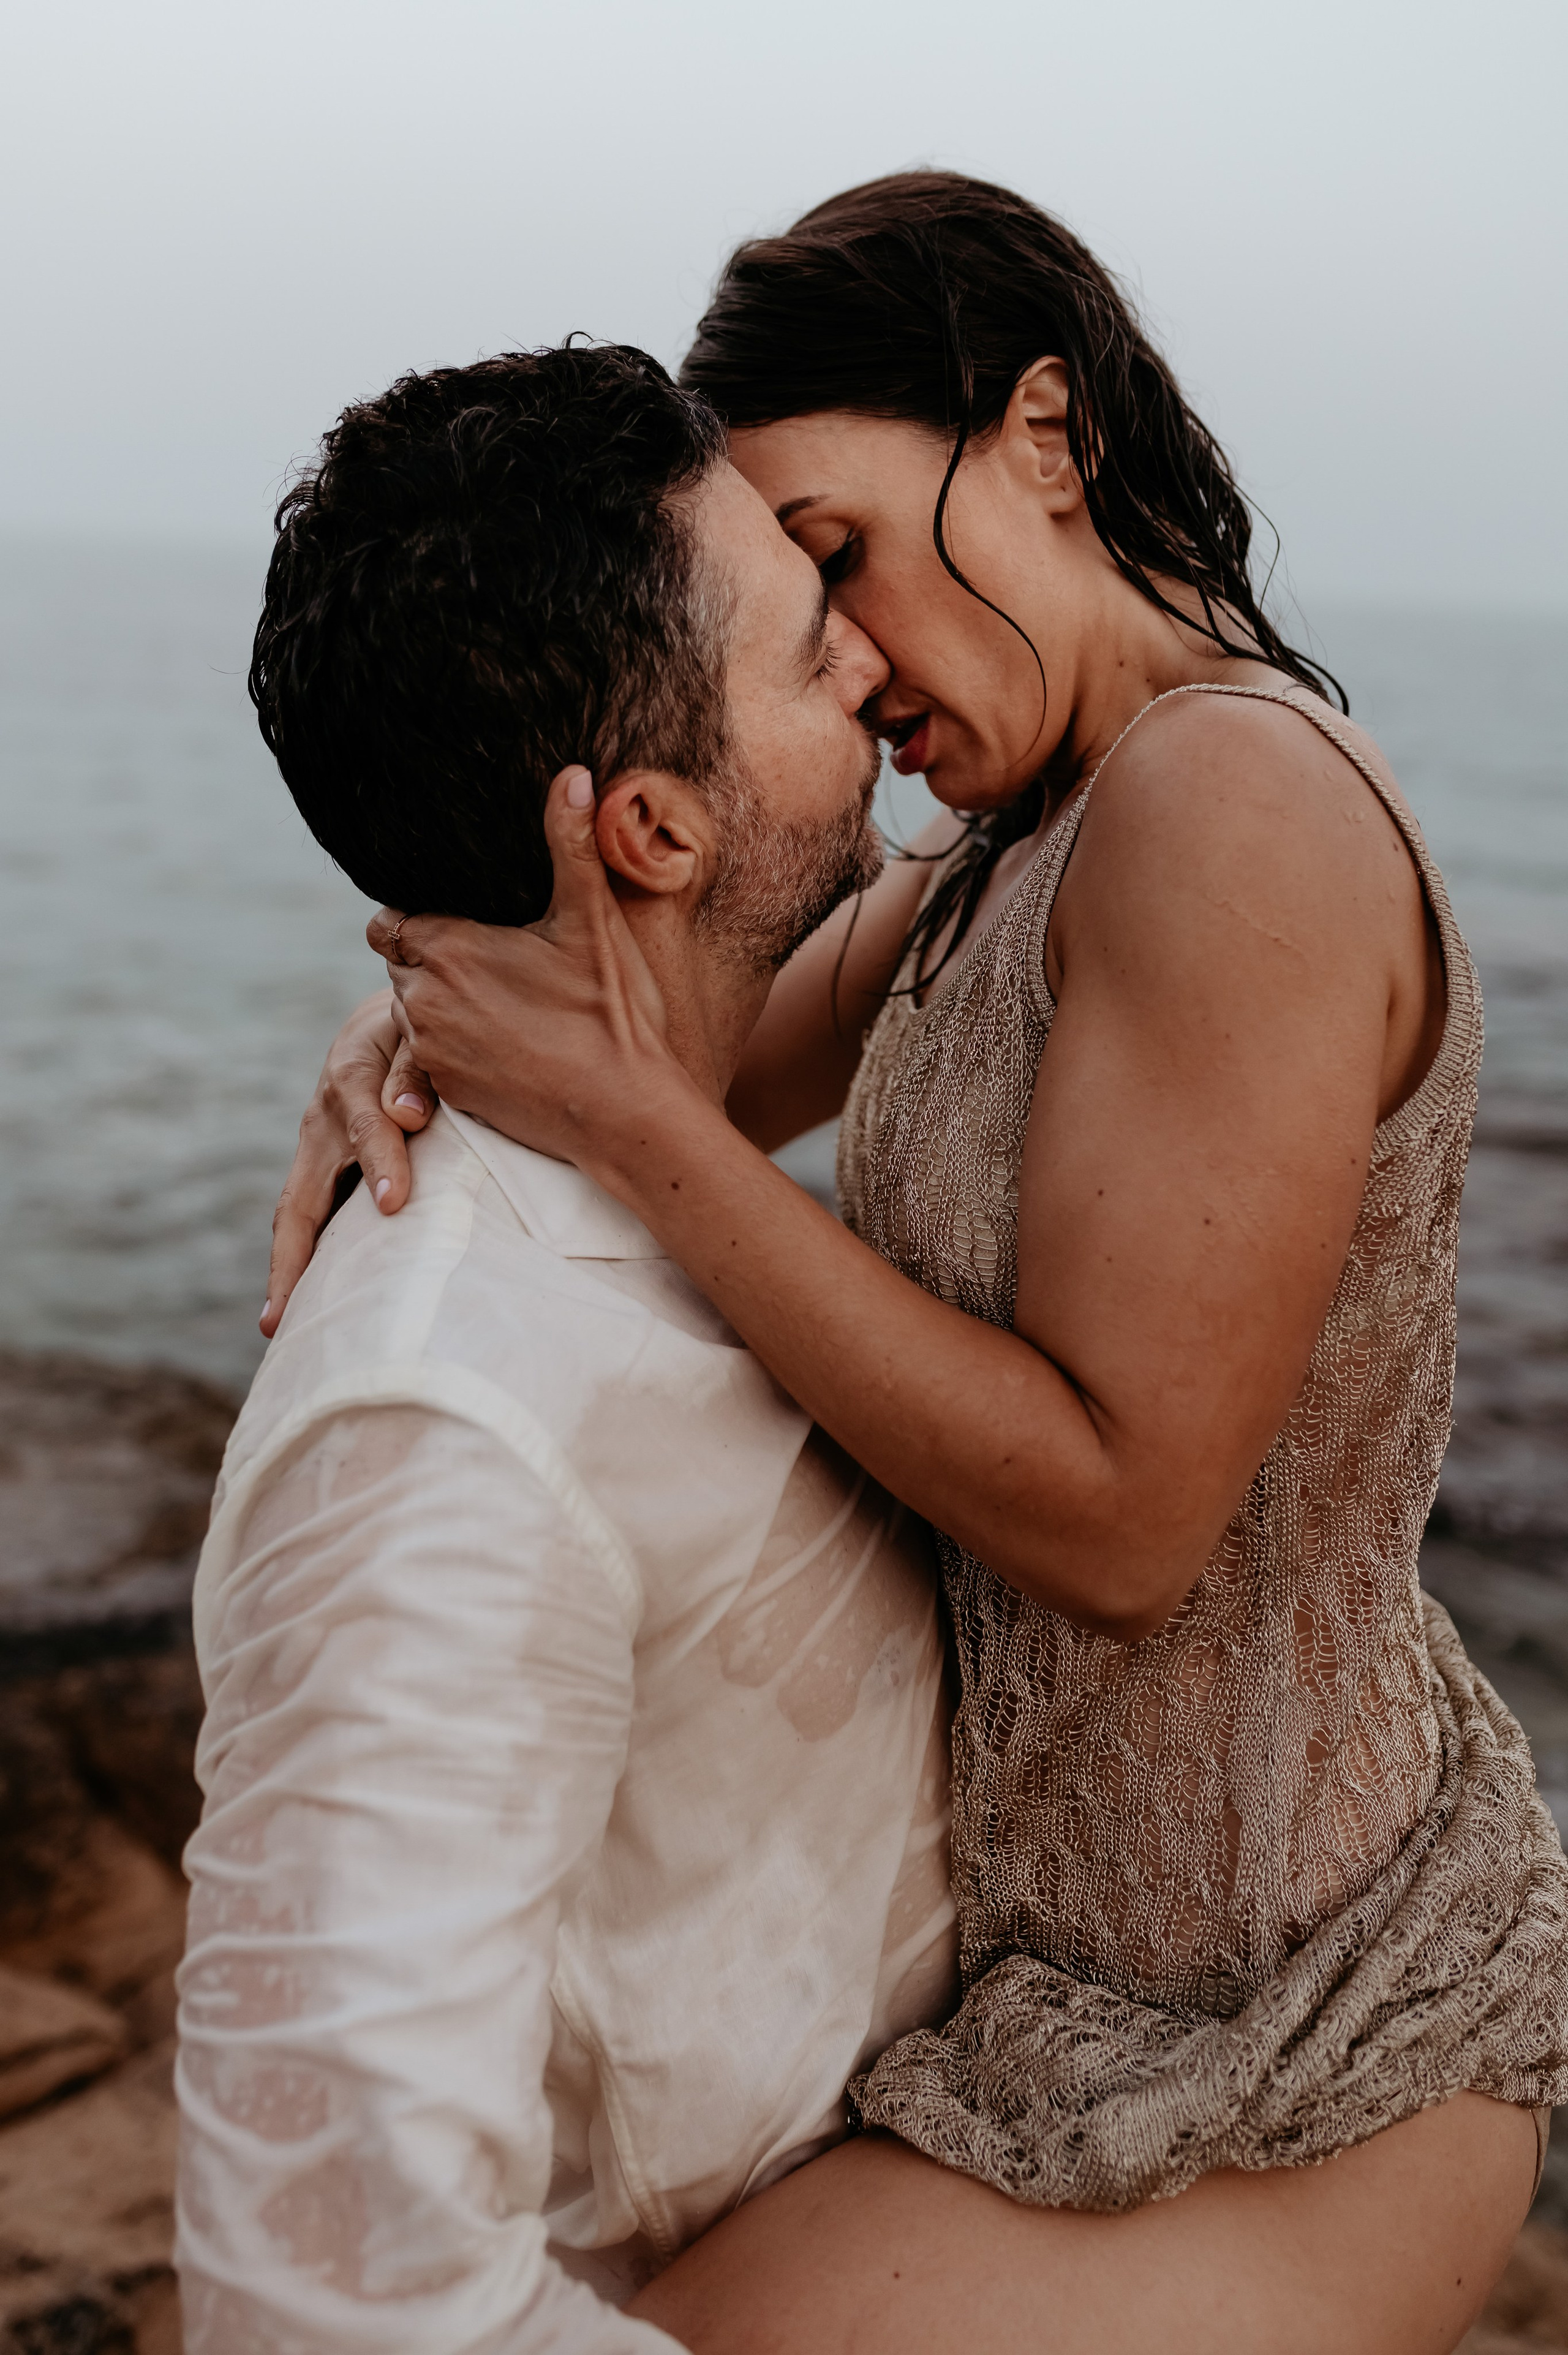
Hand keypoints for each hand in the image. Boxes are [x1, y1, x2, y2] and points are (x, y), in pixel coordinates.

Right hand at [261, 992, 434, 1337]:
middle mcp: (322, 1123)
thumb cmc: (413, 1026)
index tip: (395, 1205)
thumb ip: (417, 1065)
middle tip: (286, 1315)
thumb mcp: (416, 1026)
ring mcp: (316, 1150)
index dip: (381, 1164)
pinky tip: (311, 1305)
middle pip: (300, 1199)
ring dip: (290, 1270)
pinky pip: (312, 1218)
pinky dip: (308, 1259)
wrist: (383, 1021)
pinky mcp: (324, 1168)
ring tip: (283, 1328)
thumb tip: (407, 1116)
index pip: (367, 1128)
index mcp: (351, 1081)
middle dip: (292, 1259)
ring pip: (298, 1216)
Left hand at [368, 767, 688, 1178]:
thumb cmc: (611, 1014)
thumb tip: (574, 774)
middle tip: (490, 956)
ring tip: (501, 998)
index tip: (462, 919)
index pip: (389, 919)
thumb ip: (572, 844)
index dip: (418, 915)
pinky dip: (455, 1045)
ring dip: (441, 1001)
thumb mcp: (592, 921)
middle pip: (398, 964)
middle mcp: (423, 1001)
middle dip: (430, 957)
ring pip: (411, 1011)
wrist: (624, 1113)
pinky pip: (428, 1057)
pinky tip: (507, 1041)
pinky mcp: (447, 1093)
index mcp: (447, 949)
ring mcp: (431, 1052)